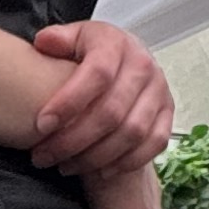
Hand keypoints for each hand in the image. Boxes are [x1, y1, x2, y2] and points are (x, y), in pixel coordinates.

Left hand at [30, 19, 173, 178]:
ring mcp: (160, 92)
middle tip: (44, 155)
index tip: (41, 124)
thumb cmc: (93, 52)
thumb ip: (57, 39)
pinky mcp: (167, 114)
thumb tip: (44, 43)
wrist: (125, 58)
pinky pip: (153, 144)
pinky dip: (126, 162)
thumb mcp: (73, 38)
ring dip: (96, 156)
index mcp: (117, 44)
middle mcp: (143, 66)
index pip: (97, 74)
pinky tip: (98, 171)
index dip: (68, 102)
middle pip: (112, 111)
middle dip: (74, 140)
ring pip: (132, 132)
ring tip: (65, 166)